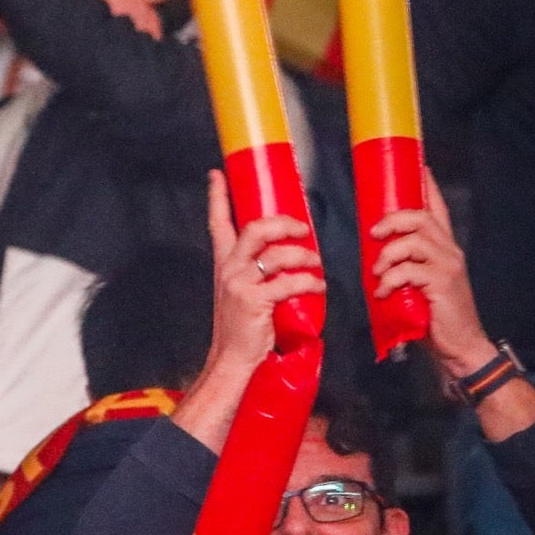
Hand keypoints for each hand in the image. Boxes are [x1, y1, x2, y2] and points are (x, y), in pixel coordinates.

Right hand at [203, 168, 323, 380]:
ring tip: (316, 263)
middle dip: (284, 223)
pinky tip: (318, 286)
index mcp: (223, 263)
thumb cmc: (240, 327)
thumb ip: (253, 271)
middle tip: (302, 229)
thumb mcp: (238, 292)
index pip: (217, 223)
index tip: (218, 174)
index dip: (217, 197)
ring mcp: (240, 284)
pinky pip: (289, 283)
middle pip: (256, 229)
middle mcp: (228, 269)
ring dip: (304, 256)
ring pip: (277, 254)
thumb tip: (286, 254)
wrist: (231, 360)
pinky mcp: (255, 302)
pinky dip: (309, 282)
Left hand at [370, 168, 491, 378]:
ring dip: (388, 254)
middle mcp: (450, 251)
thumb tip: (374, 259)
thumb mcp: (419, 286)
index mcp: (445, 248)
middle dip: (393, 220)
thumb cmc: (435, 318)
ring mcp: (448, 265)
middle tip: (374, 234)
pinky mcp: (442, 283)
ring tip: (377, 274)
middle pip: (421, 217)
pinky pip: (409, 271)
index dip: (429, 185)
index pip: (439, 208)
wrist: (460, 346)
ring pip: (414, 241)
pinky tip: (383, 294)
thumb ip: (405, 267)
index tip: (421, 165)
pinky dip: (390, 280)